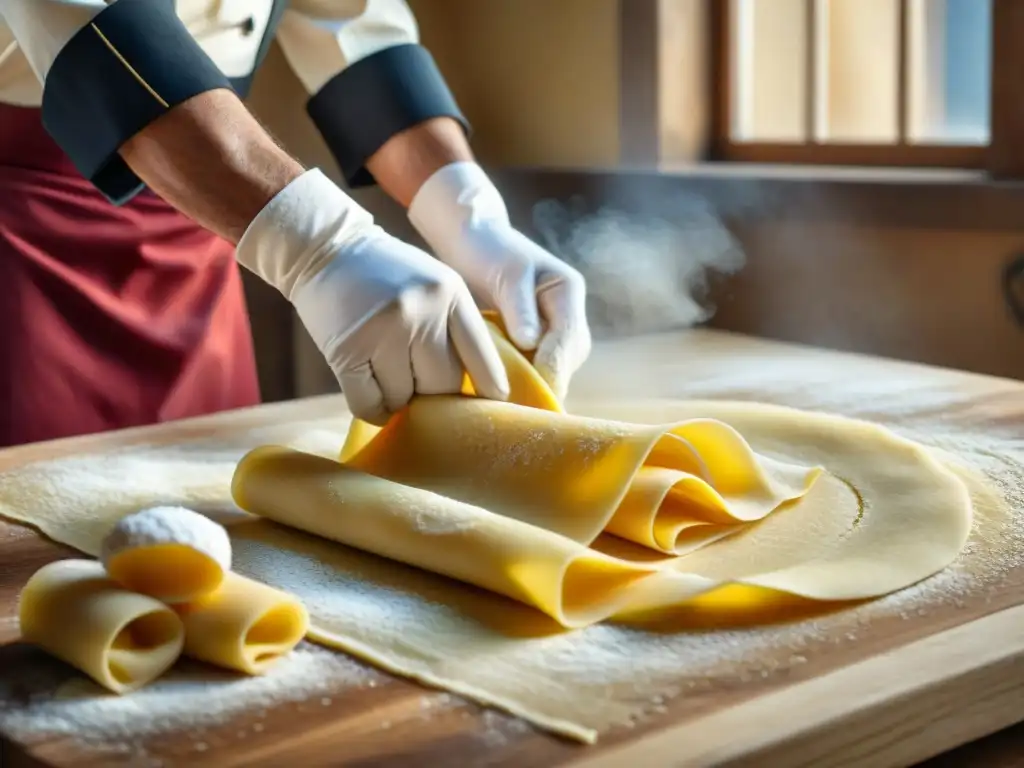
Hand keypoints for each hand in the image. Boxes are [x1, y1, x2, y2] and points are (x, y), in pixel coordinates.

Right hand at [235, 169, 508, 424]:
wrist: (324, 247)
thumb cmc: (386, 273)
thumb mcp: (433, 284)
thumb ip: (455, 325)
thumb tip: (478, 388)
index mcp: (450, 293)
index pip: (481, 355)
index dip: (489, 385)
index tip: (493, 401)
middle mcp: (421, 312)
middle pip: (444, 386)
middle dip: (433, 394)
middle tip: (418, 384)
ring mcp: (383, 331)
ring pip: (404, 400)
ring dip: (398, 400)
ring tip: (387, 377)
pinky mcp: (347, 350)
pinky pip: (368, 404)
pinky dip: (373, 409)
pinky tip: (372, 397)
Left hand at [409, 163, 590, 399]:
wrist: (473, 239)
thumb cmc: (488, 250)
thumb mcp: (506, 272)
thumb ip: (519, 306)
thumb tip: (530, 341)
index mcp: (567, 291)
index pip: (566, 340)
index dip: (551, 369)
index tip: (531, 394)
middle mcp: (567, 314)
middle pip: (566, 361)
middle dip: (545, 384)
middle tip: (517, 412)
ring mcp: (553, 329)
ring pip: (554, 368)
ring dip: (533, 386)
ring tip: (508, 410)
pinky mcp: (534, 340)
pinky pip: (535, 367)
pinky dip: (520, 380)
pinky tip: (501, 397)